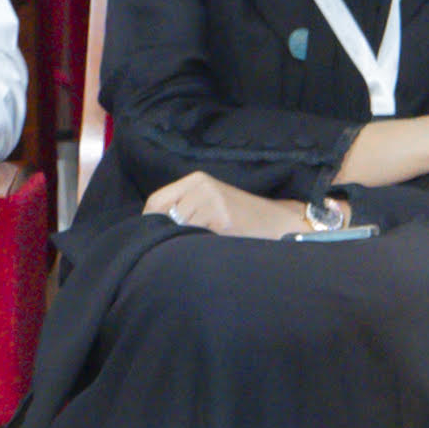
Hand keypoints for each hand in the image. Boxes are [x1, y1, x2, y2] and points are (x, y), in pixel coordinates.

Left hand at [142, 170, 312, 239]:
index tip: (151, 237)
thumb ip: (184, 207)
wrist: (278, 222)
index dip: (150, 221)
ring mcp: (212, 202)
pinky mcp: (222, 220)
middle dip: (167, 234)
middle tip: (179, 246)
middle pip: (165, 216)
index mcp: (196, 180)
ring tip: (201, 246)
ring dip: (184, 243)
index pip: (156, 200)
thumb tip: (152, 227)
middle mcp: (202, 186)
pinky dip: (199, 247)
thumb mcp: (211, 201)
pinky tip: (213, 247)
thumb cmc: (242, 216)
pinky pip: (196, 239)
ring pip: (179, 230)